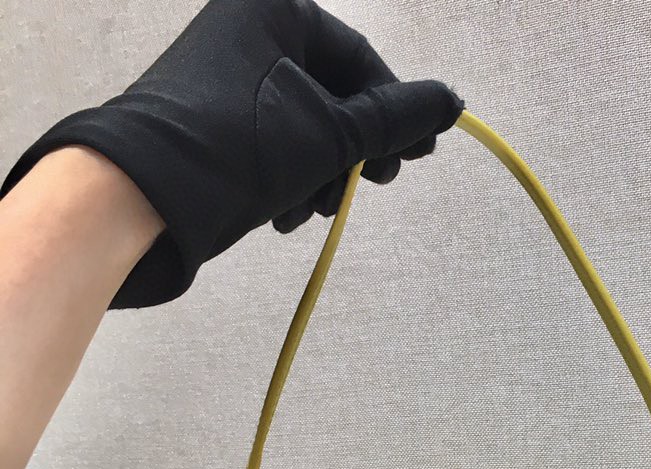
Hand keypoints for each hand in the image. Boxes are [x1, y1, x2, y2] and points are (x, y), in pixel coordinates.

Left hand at [0, 0, 464, 308]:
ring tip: (316, 209)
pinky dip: (290, 182)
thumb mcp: (332, 134)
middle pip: (334, 97)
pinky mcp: (213, 118)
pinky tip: (287, 215)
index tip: (415, 159)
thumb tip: (453, 103)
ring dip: (322, 177)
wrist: (145, 193)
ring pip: (306, 128)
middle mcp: (249, 31)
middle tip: (371, 185)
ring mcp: (228, 75)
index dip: (395, 114)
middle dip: (353, 153)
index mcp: (277, 11)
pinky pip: (273, 144)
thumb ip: (396, 119)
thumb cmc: (243, 148)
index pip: (361, 61)